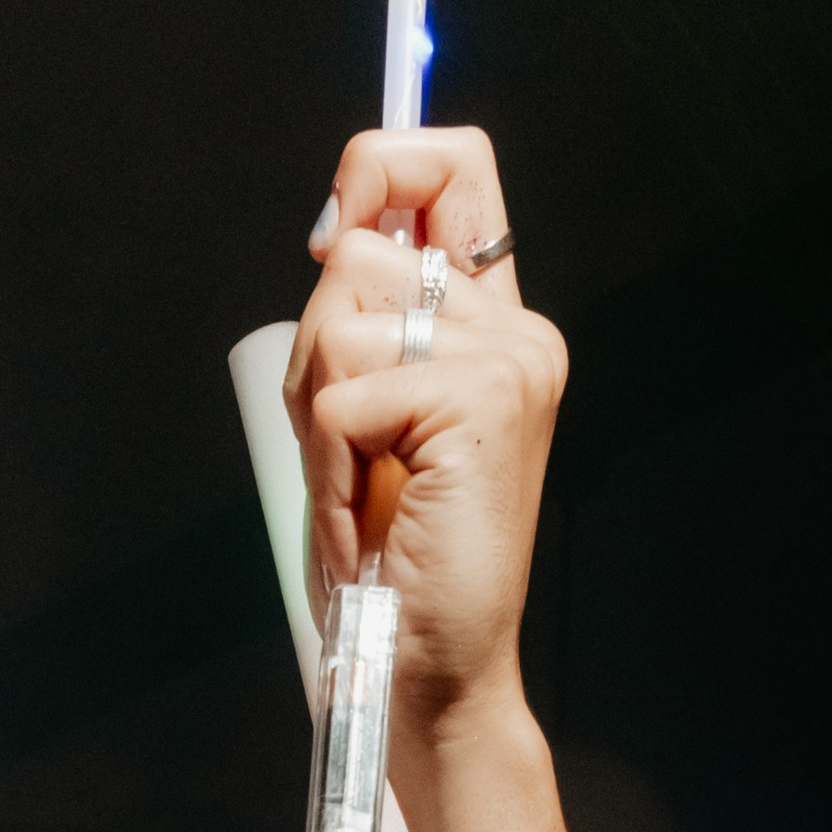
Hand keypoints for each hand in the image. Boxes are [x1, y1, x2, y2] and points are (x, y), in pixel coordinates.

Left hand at [288, 128, 565, 739]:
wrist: (431, 669)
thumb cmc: (396, 562)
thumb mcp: (367, 422)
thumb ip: (364, 328)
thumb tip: (330, 230)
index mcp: (495, 324)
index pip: (453, 164)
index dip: (379, 162)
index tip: (329, 231)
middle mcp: (515, 329)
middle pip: (360, 247)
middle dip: (315, 350)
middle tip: (349, 445)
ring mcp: (507, 361)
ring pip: (342, 316)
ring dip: (319, 418)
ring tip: (364, 489)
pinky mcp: (478, 401)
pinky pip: (342, 395)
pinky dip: (330, 467)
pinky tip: (371, 520)